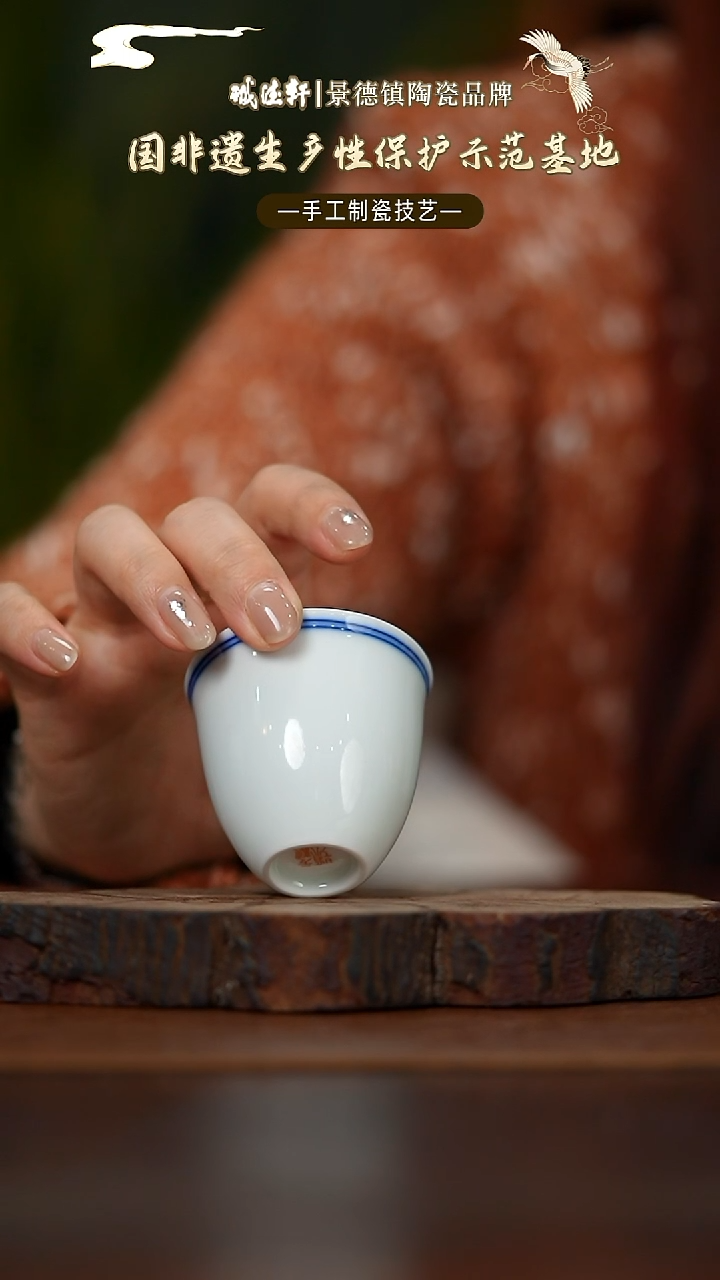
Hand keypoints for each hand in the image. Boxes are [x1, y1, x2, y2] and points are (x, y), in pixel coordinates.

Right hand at [0, 466, 372, 881]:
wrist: (134, 830)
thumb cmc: (220, 764)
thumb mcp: (284, 743)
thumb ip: (332, 739)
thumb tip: (389, 786)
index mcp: (240, 590)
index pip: (267, 505)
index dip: (308, 505)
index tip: (352, 544)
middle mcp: (173, 586)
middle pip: (195, 519)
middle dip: (239, 560)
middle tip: (275, 631)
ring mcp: (102, 621)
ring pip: (106, 536)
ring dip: (153, 573)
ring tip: (190, 638)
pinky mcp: (45, 675)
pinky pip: (7, 614)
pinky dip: (25, 627)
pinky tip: (65, 660)